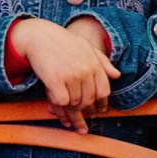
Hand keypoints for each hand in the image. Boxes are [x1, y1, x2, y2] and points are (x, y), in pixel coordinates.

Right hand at [10, 16, 117, 130]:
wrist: (38, 35)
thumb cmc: (62, 41)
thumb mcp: (86, 47)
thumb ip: (103, 61)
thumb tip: (117, 76)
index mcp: (94, 64)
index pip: (104, 91)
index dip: (101, 104)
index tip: (97, 112)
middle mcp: (85, 71)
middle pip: (89, 100)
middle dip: (85, 112)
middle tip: (81, 122)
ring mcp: (70, 76)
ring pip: (74, 103)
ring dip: (70, 111)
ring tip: (67, 120)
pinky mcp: (55, 80)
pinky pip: (62, 101)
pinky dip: (58, 106)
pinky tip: (55, 109)